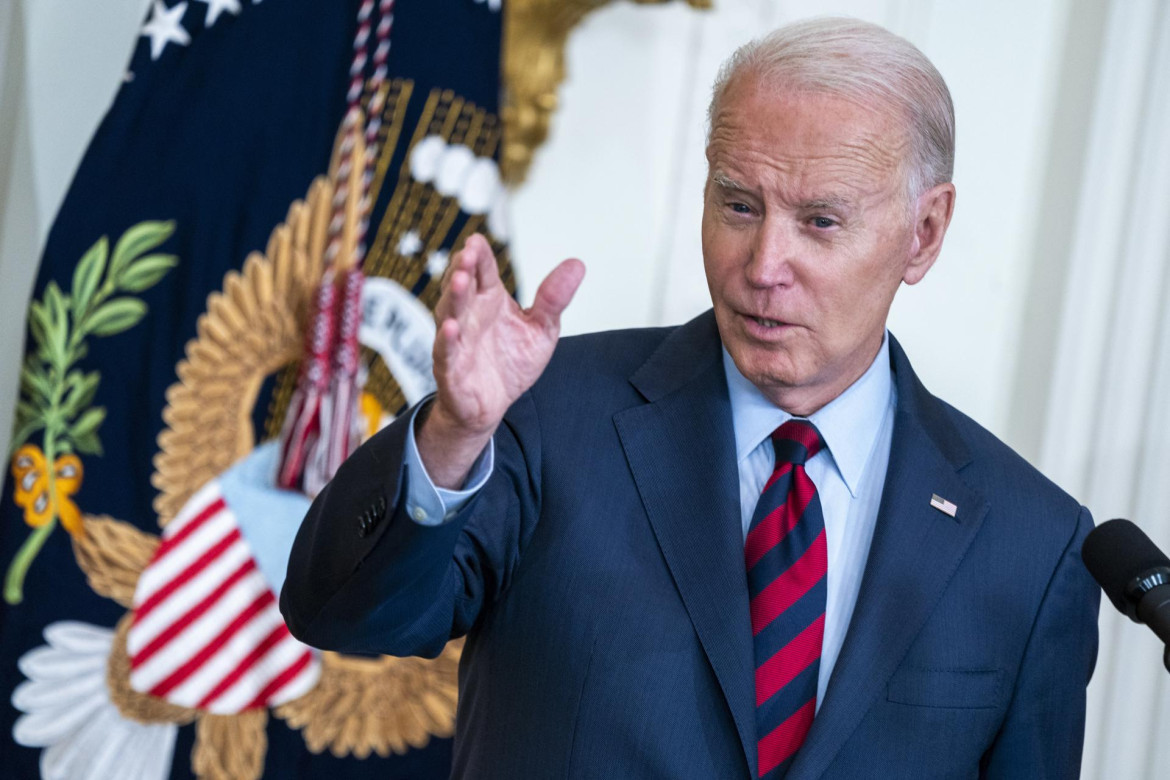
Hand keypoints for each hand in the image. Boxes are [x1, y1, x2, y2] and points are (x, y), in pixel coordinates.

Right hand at [418, 234, 584, 487]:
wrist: (492, 405)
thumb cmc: (511, 362)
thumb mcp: (541, 329)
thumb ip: (553, 299)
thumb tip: (577, 264)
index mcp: (488, 300)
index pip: (482, 272)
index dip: (480, 256)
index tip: (477, 241)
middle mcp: (469, 315)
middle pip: (461, 286)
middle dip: (463, 268)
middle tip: (469, 253)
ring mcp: (457, 340)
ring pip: (450, 314)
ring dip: (453, 297)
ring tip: (460, 280)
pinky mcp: (451, 369)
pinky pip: (446, 352)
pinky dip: (447, 340)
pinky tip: (451, 327)